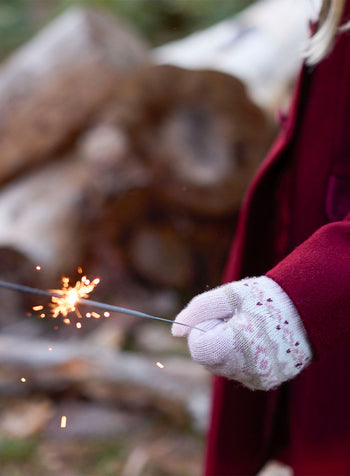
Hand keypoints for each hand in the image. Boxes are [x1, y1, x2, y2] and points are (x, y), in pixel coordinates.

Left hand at [172, 276, 311, 389]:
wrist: (305, 310)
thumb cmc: (264, 298)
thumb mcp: (229, 295)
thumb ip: (198, 310)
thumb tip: (174, 331)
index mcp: (235, 347)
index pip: (197, 347)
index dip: (204, 327)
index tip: (222, 315)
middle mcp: (246, 370)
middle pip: (207, 358)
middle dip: (213, 337)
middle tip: (236, 320)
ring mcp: (257, 379)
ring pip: (220, 366)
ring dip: (225, 347)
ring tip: (248, 329)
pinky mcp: (265, 382)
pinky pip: (237, 371)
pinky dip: (239, 356)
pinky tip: (256, 341)